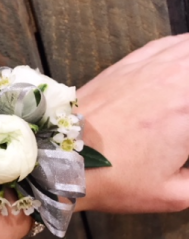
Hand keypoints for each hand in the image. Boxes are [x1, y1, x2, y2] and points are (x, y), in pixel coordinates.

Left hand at [76, 33, 188, 213]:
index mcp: (187, 108)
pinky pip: (165, 44)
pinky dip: (180, 49)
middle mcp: (173, 76)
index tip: (187, 140)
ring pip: (187, 47)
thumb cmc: (115, 178)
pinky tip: (181, 62)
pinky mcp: (126, 63)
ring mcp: (148, 65)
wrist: (62, 157)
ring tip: (185, 90)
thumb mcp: (171, 195)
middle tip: (186, 120)